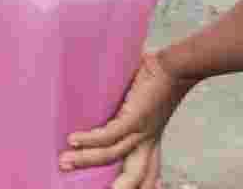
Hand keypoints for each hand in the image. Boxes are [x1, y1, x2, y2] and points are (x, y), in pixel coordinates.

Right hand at [59, 52, 195, 182]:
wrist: (177, 66)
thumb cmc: (161, 77)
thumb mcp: (145, 100)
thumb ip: (129, 103)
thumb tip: (111, 90)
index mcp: (151, 137)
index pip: (150, 169)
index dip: (146, 185)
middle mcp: (147, 139)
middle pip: (137, 174)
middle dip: (120, 187)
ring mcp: (141, 130)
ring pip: (112, 155)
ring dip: (86, 160)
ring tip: (65, 163)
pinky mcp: (134, 118)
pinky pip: (108, 136)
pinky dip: (89, 141)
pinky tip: (73, 140)